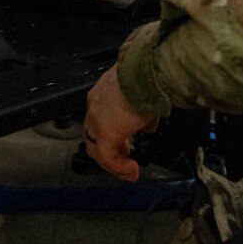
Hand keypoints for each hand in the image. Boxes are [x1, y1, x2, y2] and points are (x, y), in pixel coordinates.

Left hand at [85, 66, 158, 180]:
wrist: (146, 73)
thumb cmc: (147, 77)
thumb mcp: (144, 95)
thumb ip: (142, 113)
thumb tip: (148, 126)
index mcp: (102, 93)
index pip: (100, 119)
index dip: (112, 133)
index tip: (125, 144)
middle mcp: (95, 105)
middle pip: (94, 136)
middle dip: (111, 150)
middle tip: (125, 159)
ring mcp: (97, 120)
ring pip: (96, 149)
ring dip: (113, 162)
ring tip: (129, 170)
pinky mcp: (106, 133)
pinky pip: (108, 157)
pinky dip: (119, 167)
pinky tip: (131, 170)